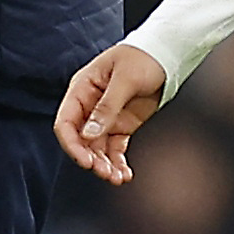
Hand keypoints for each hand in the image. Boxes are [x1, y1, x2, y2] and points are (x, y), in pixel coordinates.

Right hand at [54, 43, 165, 184]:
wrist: (166, 56)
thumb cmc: (142, 57)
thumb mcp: (125, 79)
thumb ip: (107, 106)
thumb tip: (89, 133)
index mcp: (82, 89)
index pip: (66, 122)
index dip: (72, 144)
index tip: (85, 161)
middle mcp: (90, 106)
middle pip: (81, 141)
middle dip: (92, 159)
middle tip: (106, 173)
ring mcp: (106, 118)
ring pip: (98, 149)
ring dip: (105, 165)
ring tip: (117, 178)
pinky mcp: (122, 126)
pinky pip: (115, 149)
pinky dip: (118, 162)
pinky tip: (125, 174)